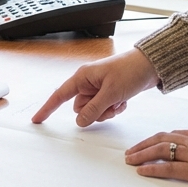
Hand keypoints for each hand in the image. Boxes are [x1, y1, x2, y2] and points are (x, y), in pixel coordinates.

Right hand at [32, 48, 159, 126]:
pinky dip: (113, 109)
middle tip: (110, 105)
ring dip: (106, 111)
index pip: (60, 95)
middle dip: (95, 112)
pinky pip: (104, 109)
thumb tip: (80, 121)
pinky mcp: (108, 92)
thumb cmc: (130, 71)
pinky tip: (123, 101)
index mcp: (83, 77)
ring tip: (118, 102)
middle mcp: (88, 82)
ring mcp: (98, 88)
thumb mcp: (111, 93)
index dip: (48, 108)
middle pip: (80, 108)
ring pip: (93, 111)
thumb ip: (94, 109)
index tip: (37, 120)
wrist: (150, 65)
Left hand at [125, 129, 187, 186]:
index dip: (157, 139)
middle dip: (144, 145)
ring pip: (160, 151)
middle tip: (130, 151)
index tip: (148, 143)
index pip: (173, 135)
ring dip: (142, 155)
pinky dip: (153, 168)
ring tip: (130, 160)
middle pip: (161, 139)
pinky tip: (142, 171)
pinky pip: (168, 168)